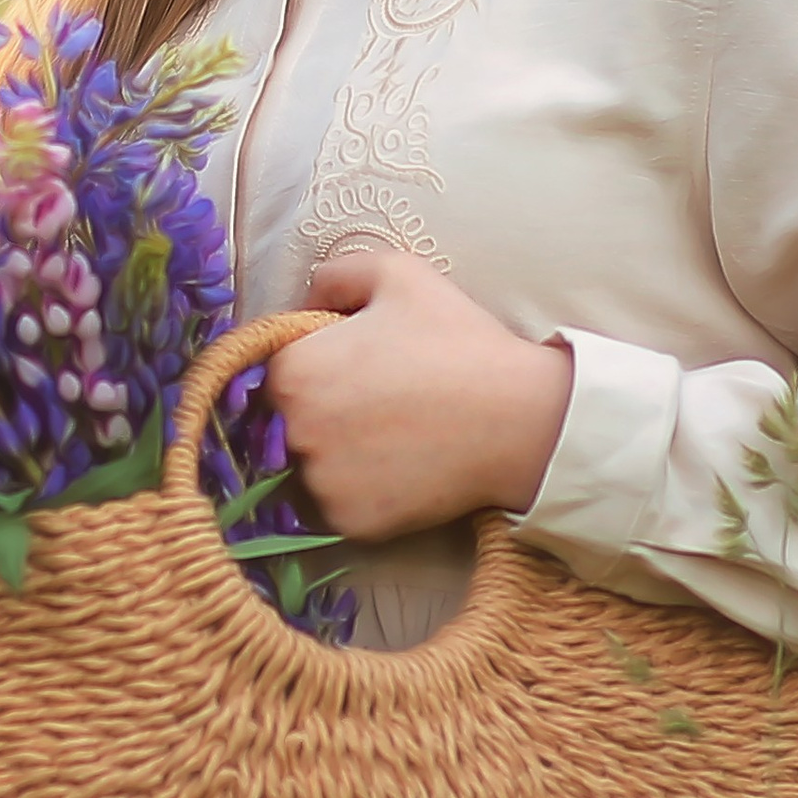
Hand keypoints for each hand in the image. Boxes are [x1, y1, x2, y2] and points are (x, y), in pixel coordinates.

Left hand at [261, 244, 571, 543]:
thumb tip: (307, 299)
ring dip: (339, 455)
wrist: (519, 418)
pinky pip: (340, 506)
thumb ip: (335, 274)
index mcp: (292, 371)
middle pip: (286, 423)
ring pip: (310, 469)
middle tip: (381, 403)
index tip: (358, 367)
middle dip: (323, 411)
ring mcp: (321, 484)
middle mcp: (293, 433)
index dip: (317, 365)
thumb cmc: (457, 341)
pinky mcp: (351, 523)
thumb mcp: (397, 274)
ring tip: (395, 436)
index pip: (278, 371)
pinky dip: (364, 492)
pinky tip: (403, 467)